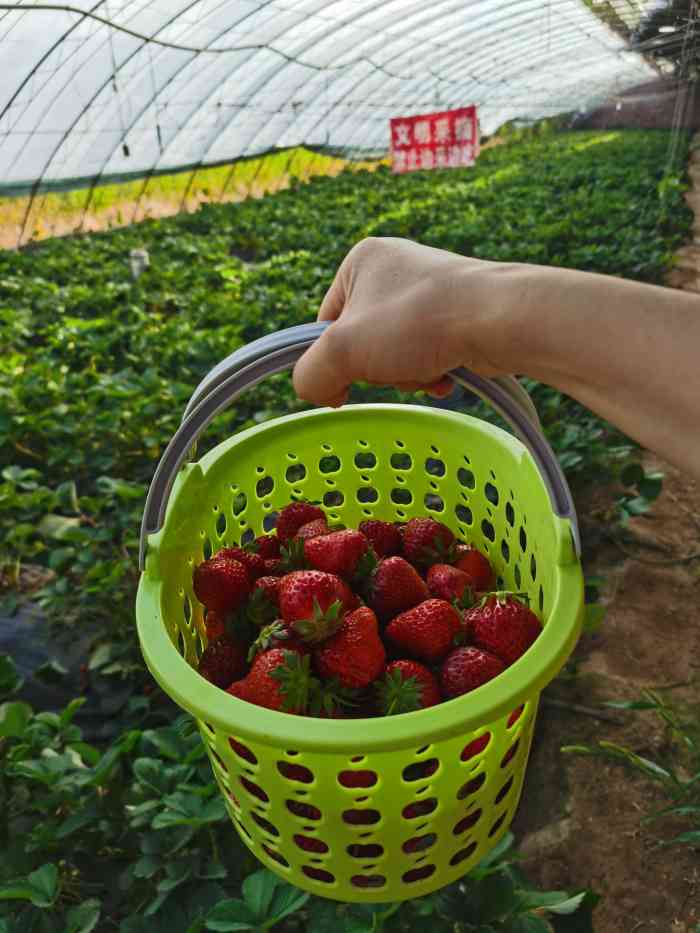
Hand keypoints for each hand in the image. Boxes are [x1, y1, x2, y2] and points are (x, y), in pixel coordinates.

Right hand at [293, 237, 507, 407]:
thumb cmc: (417, 323)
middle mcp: (395, 268)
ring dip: (407, 374)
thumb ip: (310, 375)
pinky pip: (427, 353)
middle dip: (380, 368)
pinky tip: (446, 375)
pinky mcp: (457, 313)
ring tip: (428, 370)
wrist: (499, 320)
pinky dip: (432, 371)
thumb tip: (320, 393)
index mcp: (360, 260)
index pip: (325, 323)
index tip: (352, 379)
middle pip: (363, 342)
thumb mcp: (343, 351)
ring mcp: (429, 290)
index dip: (335, 359)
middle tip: (398, 368)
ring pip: (396, 353)